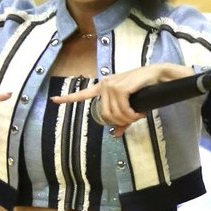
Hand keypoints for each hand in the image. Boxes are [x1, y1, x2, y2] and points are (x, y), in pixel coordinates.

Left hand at [51, 63, 192, 135]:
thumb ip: (122, 120)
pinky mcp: (119, 88)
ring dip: (128, 119)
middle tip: (133, 119)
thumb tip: (115, 134)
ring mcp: (111, 85)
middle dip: (120, 122)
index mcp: (103, 87)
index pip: (82, 94)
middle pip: (104, 116)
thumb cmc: (145, 89)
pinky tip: (139, 112)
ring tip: (138, 115)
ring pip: (114, 115)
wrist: (157, 75)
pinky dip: (132, 115)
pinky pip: (122, 110)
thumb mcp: (131, 105)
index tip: (53, 101)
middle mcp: (104, 85)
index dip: (67, 98)